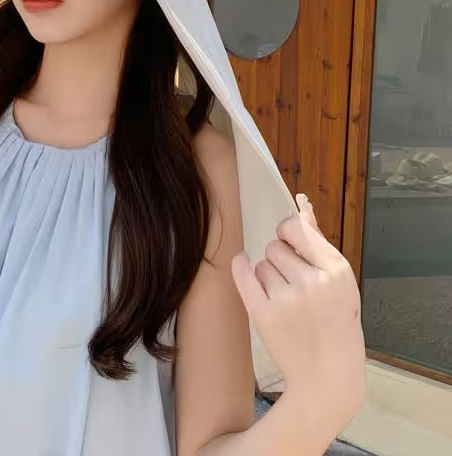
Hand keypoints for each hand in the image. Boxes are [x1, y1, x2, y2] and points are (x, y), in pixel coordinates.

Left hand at [230, 194, 365, 428]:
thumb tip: (302, 205)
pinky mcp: (264, 314)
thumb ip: (318, 242)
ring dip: (268, 276)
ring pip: (261, 263)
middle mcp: (312, 282)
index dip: (289, 233)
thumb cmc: (336, 325)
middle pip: (275, 246)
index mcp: (336, 270)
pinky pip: (243, 275)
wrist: (328, 376)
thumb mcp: (341, 282)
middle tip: (295, 283)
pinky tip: (244, 268)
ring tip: (287, 299)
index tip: (290, 243)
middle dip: (281, 260)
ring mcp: (287, 299)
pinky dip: (241, 269)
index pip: (295, 228)